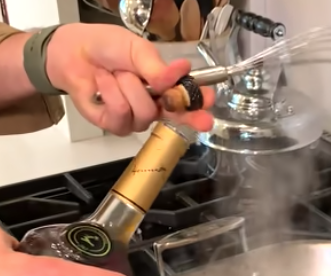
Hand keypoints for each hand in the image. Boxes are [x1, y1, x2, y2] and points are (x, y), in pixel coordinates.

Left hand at [45, 23, 215, 135]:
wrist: (74, 54)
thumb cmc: (107, 48)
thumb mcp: (136, 49)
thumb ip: (156, 67)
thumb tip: (177, 74)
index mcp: (164, 86)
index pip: (187, 99)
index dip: (199, 103)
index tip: (209, 102)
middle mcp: (154, 106)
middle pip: (174, 115)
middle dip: (182, 112)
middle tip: (196, 115)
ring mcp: (136, 119)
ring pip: (144, 111)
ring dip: (127, 86)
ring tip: (115, 73)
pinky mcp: (116, 125)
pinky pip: (121, 113)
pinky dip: (110, 93)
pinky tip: (103, 84)